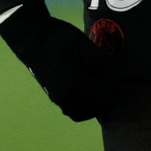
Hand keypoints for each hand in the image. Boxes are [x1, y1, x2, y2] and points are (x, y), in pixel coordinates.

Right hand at [0, 0, 109, 121]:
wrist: (32, 39)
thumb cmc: (57, 38)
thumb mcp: (81, 43)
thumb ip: (97, 60)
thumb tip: (112, 74)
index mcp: (74, 84)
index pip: (103, 93)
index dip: (114, 85)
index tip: (118, 73)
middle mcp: (66, 97)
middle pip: (95, 107)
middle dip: (107, 96)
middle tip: (112, 80)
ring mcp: (58, 99)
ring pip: (83, 113)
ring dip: (96, 105)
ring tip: (103, 87)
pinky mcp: (54, 96)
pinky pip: (73, 111)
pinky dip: (84, 107)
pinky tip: (90, 92)